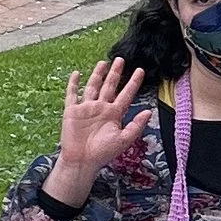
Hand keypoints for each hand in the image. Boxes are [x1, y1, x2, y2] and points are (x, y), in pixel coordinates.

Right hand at [53, 60, 152, 196]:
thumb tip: (148, 111)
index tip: (141, 71)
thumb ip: (136, 125)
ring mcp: (86, 108)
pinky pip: (72, 94)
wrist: (82, 161)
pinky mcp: (72, 111)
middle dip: (115, 73)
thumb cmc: (102, 153)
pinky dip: (73, 84)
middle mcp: (101, 108)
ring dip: (97, 74)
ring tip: (103, 62)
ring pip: (93, 86)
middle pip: (110, 86)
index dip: (133, 82)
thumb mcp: (123, 140)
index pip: (126, 94)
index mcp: (114, 114)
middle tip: (121, 59)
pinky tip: (77, 74)